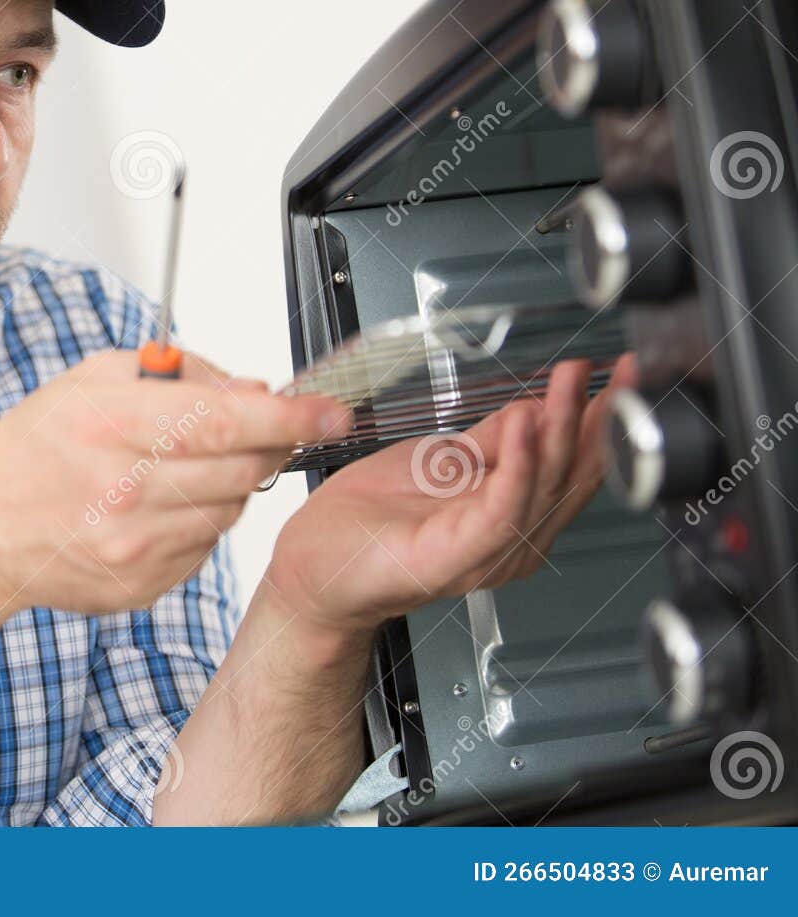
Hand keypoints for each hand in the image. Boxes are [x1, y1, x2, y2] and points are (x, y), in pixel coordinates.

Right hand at [0, 348, 349, 614]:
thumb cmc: (34, 450)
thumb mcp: (90, 381)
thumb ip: (178, 374)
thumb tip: (254, 390)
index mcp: (108, 425)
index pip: (224, 420)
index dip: (289, 417)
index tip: (328, 411)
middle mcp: (124, 488)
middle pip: (242, 466)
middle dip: (271, 444)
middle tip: (266, 430)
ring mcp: (135, 545)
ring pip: (232, 507)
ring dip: (232, 481)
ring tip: (188, 466)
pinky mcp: (144, 583)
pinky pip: (207, 544)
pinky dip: (201, 519)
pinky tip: (162, 505)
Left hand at [262, 354, 636, 637]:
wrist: (314, 567)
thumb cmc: (366, 526)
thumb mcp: (440, 462)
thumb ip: (492, 440)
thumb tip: (537, 407)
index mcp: (511, 517)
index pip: (569, 464)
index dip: (601, 420)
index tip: (624, 376)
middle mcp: (510, 540)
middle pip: (567, 474)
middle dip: (594, 417)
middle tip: (617, 371)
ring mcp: (487, 553)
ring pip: (541, 485)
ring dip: (560, 427)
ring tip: (571, 382)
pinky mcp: (457, 556)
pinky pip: (500, 507)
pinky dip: (517, 462)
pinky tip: (526, 423)